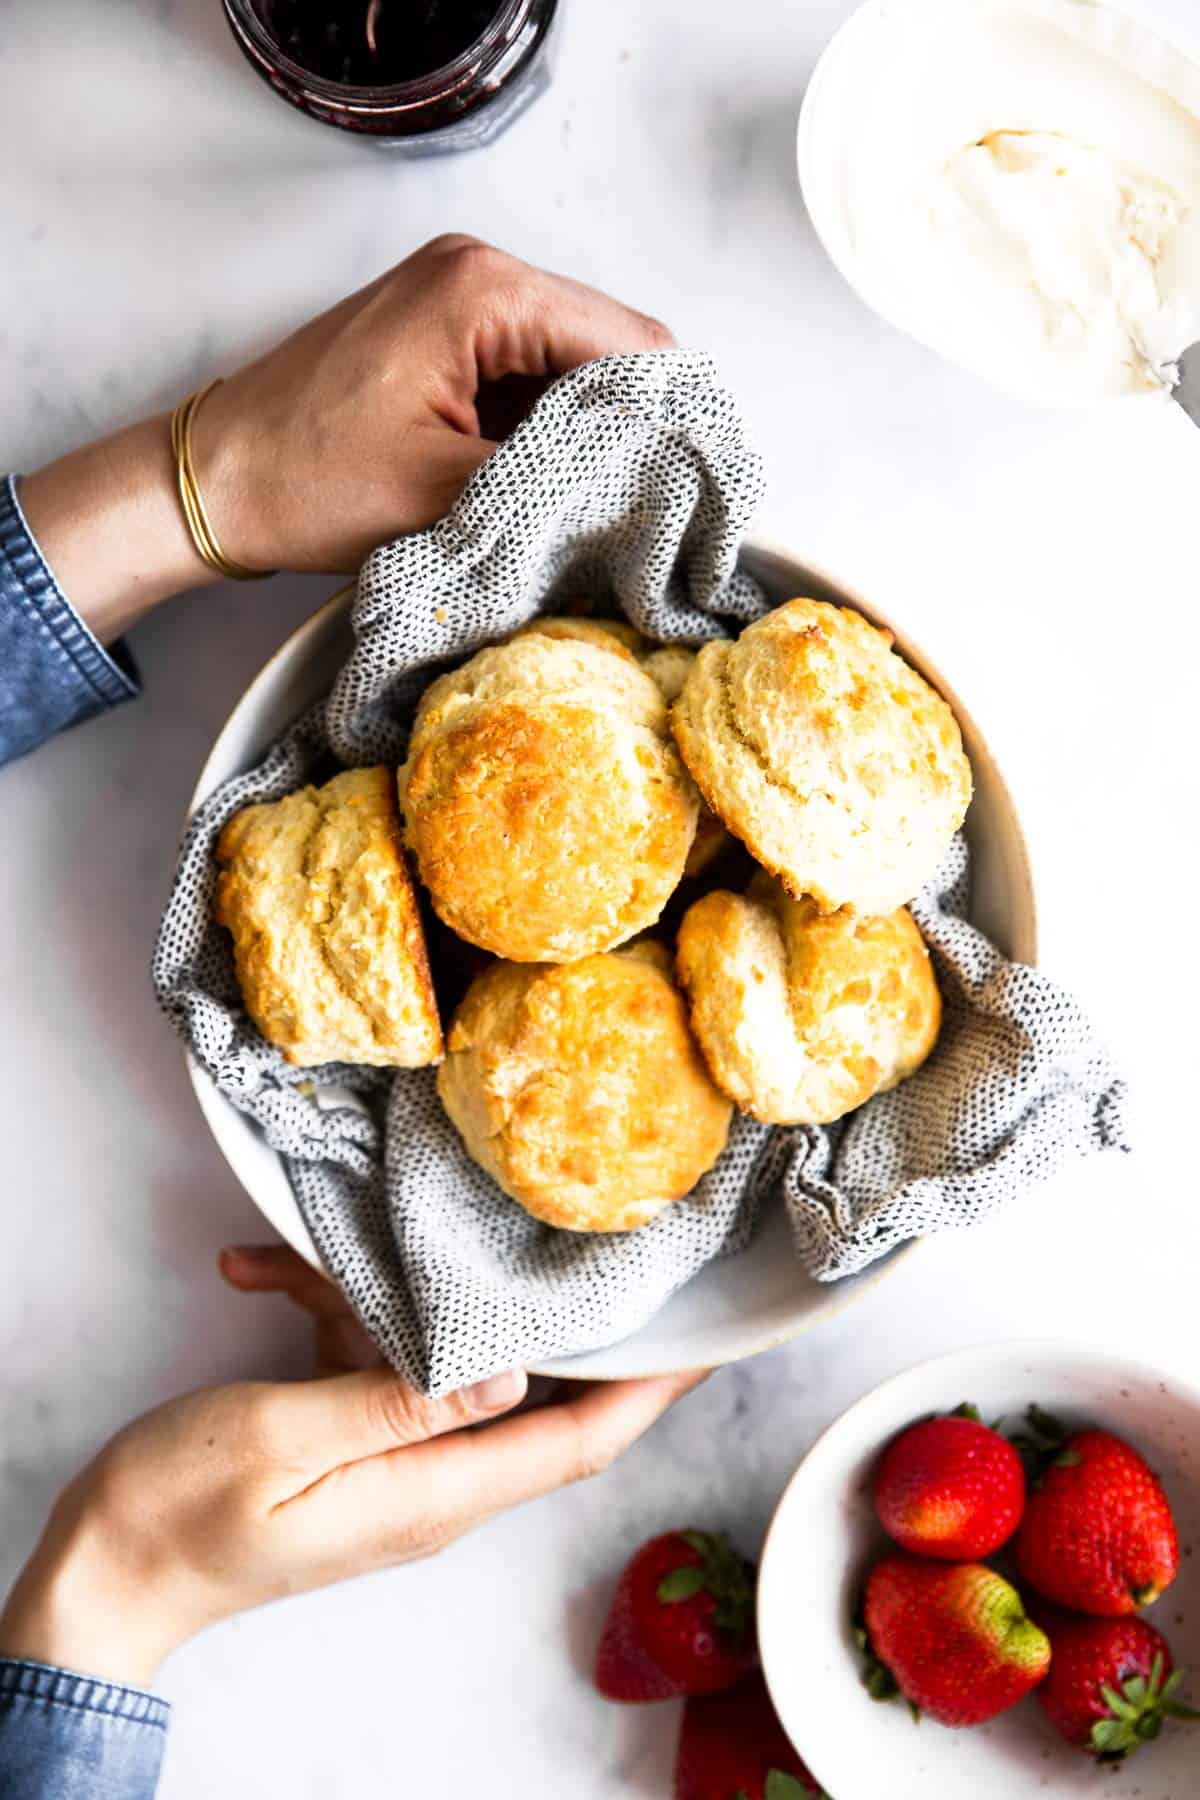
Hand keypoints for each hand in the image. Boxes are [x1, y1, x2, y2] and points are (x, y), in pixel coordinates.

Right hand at [0, 1243, 702, 1688]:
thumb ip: (400, 1404)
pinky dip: (332, 1314)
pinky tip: (264, 1274)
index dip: (653, 1392)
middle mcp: (431, 1480)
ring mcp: (390, 1462)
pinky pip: (374, 1365)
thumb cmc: (181, 1512)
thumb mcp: (286, 1440)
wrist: (102, 1573)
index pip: (579, 1442)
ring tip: (341, 1242)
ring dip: (400, 1296)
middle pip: (534, 1395)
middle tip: (604, 1236)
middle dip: (565, 1319)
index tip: (713, 1339)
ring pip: (442, 1359)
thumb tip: (512, 1374)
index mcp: (433, 1490)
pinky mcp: (349, 1442)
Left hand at [18, 235, 672, 639]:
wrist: (213, 484)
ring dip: (583, 433)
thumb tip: (646, 486)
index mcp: (484, 289)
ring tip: (579, 504)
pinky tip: (535, 484)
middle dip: (626, 428)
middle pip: (609, 348)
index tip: (681, 493)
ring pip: (572, 367)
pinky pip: (528, 376)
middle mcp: (478, 272)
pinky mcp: (443, 335)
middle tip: (634, 509)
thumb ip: (558, 479)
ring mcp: (458, 299)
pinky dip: (542, 431)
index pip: (632, 342)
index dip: (666, 421)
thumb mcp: (450, 493)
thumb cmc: (305, 482)